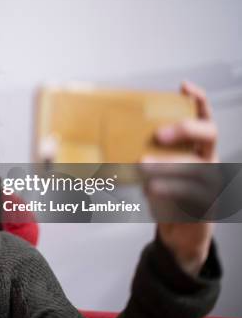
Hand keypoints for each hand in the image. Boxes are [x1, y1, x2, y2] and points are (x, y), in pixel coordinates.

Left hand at [141, 81, 217, 276]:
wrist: (179, 231)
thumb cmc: (165, 193)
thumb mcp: (153, 170)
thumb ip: (142, 153)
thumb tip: (105, 139)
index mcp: (197, 146)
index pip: (203, 116)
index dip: (198, 100)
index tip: (184, 86)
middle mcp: (209, 159)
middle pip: (208, 134)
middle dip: (183, 129)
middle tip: (157, 134)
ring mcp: (213, 181)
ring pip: (197, 165)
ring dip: (168, 163)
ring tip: (142, 164)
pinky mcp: (208, 204)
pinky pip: (192, 192)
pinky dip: (169, 188)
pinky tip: (151, 187)